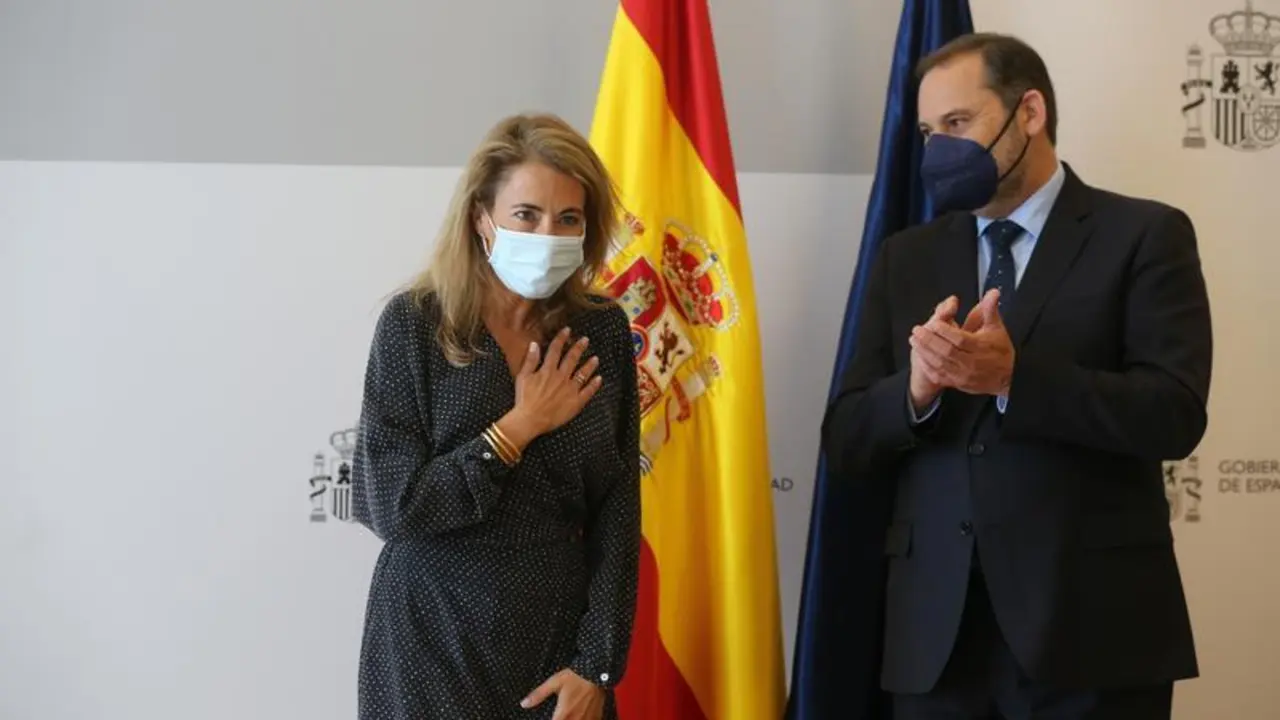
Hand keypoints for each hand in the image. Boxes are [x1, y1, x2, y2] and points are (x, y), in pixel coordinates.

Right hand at [503, 327, 602, 444]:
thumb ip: (530, 360)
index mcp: (548, 370)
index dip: (562, 338)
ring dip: (590, 365)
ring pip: (583, 374)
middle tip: (586, 340)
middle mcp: (561, 377)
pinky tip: (599, 379)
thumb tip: (534, 344)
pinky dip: (594, 385)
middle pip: (572, 359)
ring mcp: (570, 389)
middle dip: (579, 347)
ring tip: (596, 358)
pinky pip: (588, 391)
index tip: (567, 330)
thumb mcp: (523, 377)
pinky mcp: (576, 402)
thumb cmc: (524, 399)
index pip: (556, 350)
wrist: (530, 419)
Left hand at [521, 669, 604, 719]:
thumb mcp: (554, 682)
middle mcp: (576, 719)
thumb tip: (524, 703)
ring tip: (568, 716)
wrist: (598, 672)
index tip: (551, 719)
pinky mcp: (596, 717)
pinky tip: (579, 717)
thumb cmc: (576, 676)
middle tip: (559, 716)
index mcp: (564, 714)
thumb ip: (538, 694)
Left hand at [909, 289, 1014, 395]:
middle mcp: (972, 362)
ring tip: (915, 340)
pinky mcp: (958, 383)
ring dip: (925, 352)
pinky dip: (928, 366)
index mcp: (981, 347)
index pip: (959, 339)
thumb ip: (989, 309)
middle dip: (929, 340)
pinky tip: (921, 356)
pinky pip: (939, 376)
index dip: (945, 331)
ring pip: (940, 364)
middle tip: (917, 330)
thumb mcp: (996, 327)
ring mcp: (964, 374)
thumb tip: (992, 293)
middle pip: (947, 351)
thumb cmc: (999, 350)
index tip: (934, 323)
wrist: (1006, 376)